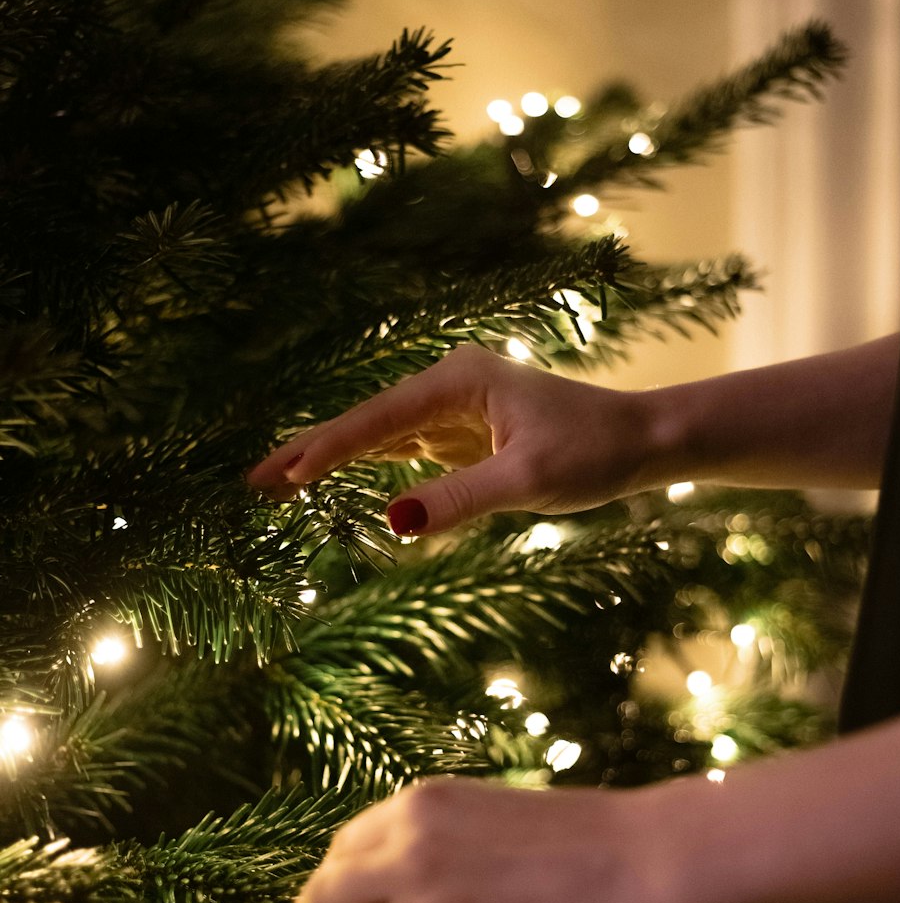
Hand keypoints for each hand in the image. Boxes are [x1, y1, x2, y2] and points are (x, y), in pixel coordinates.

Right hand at [246, 344, 663, 533]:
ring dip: (332, 458)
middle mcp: (450, 386)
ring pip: (379, 435)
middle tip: (253, 478)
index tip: (286, 476)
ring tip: (277, 482)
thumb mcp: (527, 482)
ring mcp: (455, 409)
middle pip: (367, 420)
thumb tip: (392, 520)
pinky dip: (366, 466)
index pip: (380, 418)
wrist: (643, 441)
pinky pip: (402, 449)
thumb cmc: (594, 452)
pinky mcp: (464, 433)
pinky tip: (332, 481)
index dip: (330, 448)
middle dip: (312, 449)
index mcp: (460, 381)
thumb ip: (458, 499)